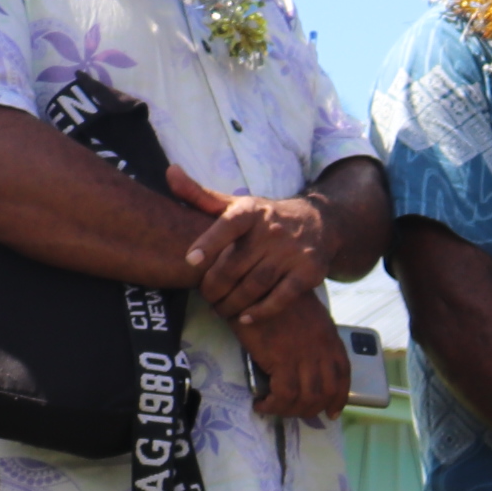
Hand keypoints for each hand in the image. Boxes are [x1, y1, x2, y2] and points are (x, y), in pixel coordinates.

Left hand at [169, 167, 334, 319]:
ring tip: (220, 310)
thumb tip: (170, 173)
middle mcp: (273, 230)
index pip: (228, 225)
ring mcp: (293, 253)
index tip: (190, 261)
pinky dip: (261, 312)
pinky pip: (281, 298)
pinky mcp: (309, 273)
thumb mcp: (237, 204)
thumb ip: (200, 195)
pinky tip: (245, 318)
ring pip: (255, 285)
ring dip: (232, 303)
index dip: (208, 243)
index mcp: (251, 211)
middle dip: (214, 287)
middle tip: (205, 297)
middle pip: (235, 266)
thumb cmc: (266, 218)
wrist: (320, 222)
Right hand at [230, 289, 349, 422]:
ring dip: (290, 411)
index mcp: (330, 337)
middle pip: (326, 392)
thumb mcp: (305, 315)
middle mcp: (322, 349)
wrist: (256, 285)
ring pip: (307, 398)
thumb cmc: (275, 296)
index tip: (331, 412)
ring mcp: (304, 355)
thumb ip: (311, 337)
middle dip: (311, 409)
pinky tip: (262, 404)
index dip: (339, 398)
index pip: (343, 375)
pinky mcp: (282, 359)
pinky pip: (285, 395)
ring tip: (273, 407)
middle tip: (293, 412)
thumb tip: (305, 361)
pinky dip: (274, 406)